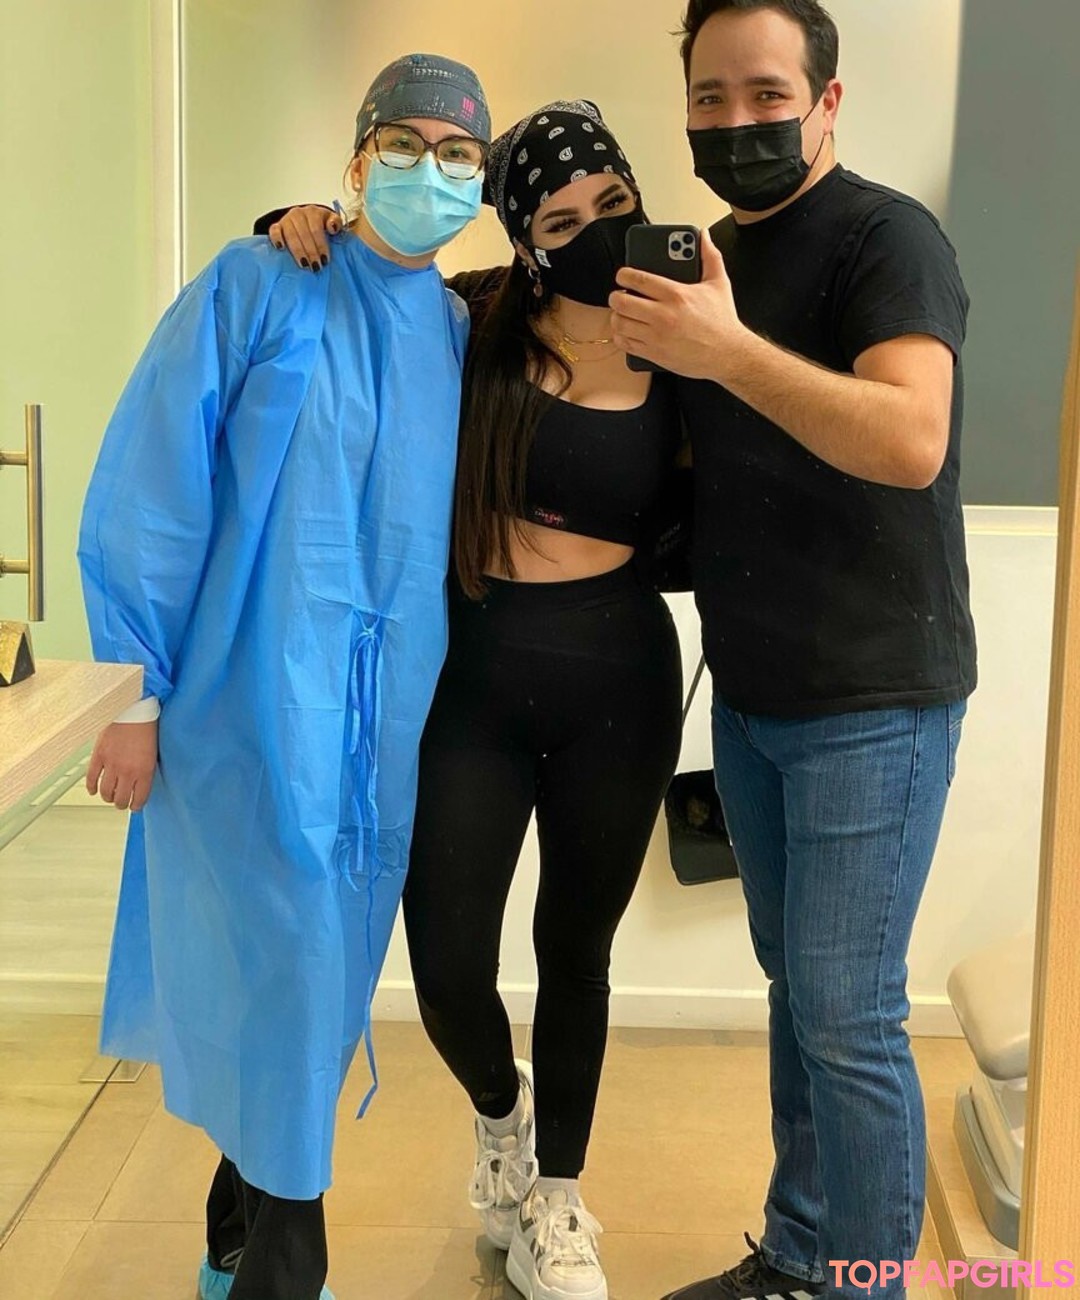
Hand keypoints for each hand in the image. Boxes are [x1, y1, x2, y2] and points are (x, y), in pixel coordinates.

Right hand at [87, 720, 158, 812]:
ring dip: (108, 798)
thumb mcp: (153, 754)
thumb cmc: (146, 730)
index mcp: (144, 771)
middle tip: (121, 802)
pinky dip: (91, 787)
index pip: (139, 799)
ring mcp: (111, 765)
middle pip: (121, 799)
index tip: (134, 806)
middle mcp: (128, 771)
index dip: (136, 806)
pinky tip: (94, 790)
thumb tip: (139, 787)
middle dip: (121, 804)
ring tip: (110, 797)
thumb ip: (146, 772)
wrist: (134, 711)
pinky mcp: (99, 756)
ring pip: (106, 793)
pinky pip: (91, 778)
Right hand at [269, 205, 341, 269]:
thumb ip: (336, 223)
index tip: (325, 260)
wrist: (306, 220)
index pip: (317, 229)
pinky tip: (281, 248)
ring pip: (290, 235)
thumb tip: (333, 228)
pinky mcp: (277, 225)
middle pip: (304, 234)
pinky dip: (277, 239)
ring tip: (304, 264)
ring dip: (298, 251)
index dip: (321, 245)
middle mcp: (299, 214)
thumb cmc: (321, 225)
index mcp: (314, 212)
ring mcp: (287, 219)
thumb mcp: (331, 221)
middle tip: (316, 266)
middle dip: (311, 252)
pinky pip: (274, 231)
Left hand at [610, 227, 749, 381]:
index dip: (624, 275)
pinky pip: (625, 344)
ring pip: (620, 323)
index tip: (622, 275)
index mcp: (676, 295)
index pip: (639, 279)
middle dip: (616, 296)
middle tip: (619, 295)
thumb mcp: (719, 284)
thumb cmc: (722, 322)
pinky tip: (626, 331)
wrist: (727, 355)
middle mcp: (663, 315)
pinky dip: (621, 337)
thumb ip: (710, 256)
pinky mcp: (654, 353)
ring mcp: (656, 336)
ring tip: (622, 313)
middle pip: (622, 301)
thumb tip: (704, 236)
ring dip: (617, 316)